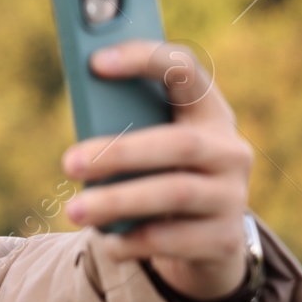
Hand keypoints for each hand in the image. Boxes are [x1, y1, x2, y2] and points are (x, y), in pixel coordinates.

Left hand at [60, 40, 253, 300]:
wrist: (203, 241)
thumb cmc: (158, 179)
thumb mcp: (147, 150)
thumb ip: (123, 133)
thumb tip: (77, 147)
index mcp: (207, 113)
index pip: (186, 70)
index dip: (145, 60)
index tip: (95, 62)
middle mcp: (230, 150)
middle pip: (180, 144)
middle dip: (120, 152)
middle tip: (69, 163)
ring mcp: (232, 196)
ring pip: (175, 193)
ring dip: (118, 201)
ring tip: (74, 210)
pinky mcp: (223, 239)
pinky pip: (172, 239)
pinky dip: (132, 240)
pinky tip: (108, 242)